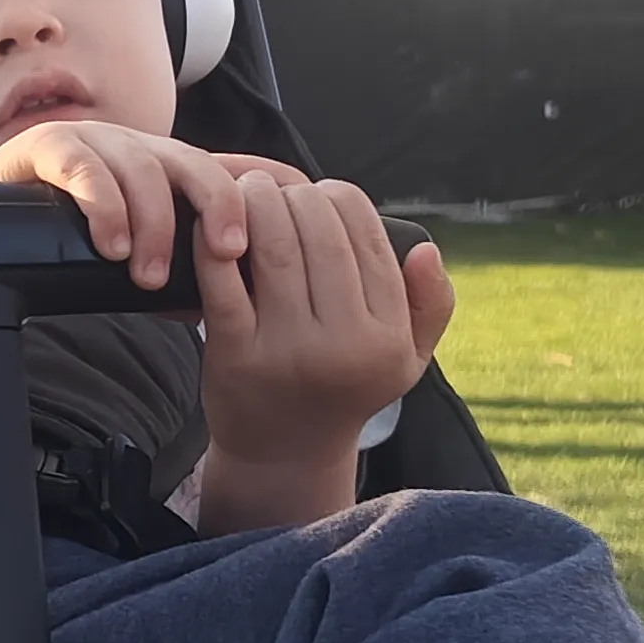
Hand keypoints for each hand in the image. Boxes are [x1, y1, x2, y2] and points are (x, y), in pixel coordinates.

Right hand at [0, 122, 307, 289]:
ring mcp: (95, 141)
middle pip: (196, 163)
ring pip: (142, 170)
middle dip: (218, 207)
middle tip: (227, 254)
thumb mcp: (127, 248)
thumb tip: (214, 308)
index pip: (226, 171)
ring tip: (147, 276)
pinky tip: (109, 244)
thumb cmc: (63, 234)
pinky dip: (103, 206)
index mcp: (164, 169)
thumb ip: (168, 269)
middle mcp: (136, 147)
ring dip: (152, 225)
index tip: (275, 239)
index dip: (255, 198)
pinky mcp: (50, 145)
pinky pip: (84, 167)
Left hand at [193, 174, 454, 527]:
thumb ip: (430, 305)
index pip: (368, 238)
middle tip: (279, 186)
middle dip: (297, 196)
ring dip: (258, 204)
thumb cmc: (345, 391)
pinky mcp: (235, 355)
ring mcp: (287, 350)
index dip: (342, 199)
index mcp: (387, 337)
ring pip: (275, 248)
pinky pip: (224, 282)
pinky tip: (213, 225)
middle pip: (320, 235)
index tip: (322, 193)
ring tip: (250, 191)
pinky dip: (213, 244)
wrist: (283, 456)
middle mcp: (343, 344)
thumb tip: (426, 249)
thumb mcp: (406, 360)